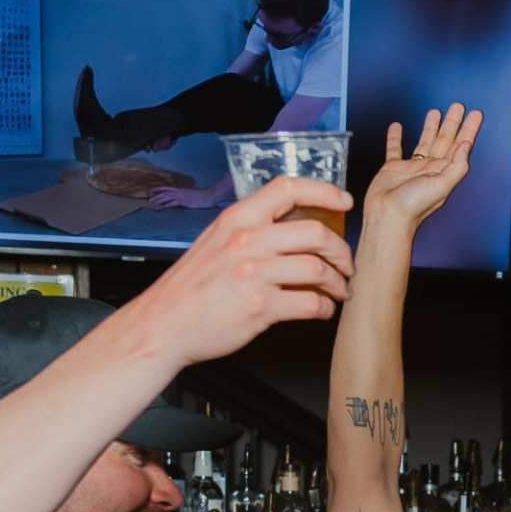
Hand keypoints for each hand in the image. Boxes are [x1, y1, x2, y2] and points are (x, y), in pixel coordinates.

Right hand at [124, 174, 350, 365]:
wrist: (164, 323)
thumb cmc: (192, 286)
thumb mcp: (216, 241)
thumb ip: (251, 229)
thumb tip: (292, 228)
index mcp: (238, 218)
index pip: (289, 188)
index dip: (325, 191)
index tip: (344, 202)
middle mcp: (247, 240)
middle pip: (316, 233)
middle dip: (341, 251)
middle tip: (346, 265)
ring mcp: (254, 273)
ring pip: (319, 270)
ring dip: (337, 283)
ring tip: (338, 291)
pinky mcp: (260, 306)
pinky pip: (311, 303)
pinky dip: (325, 308)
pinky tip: (322, 310)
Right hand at [362, 105, 483, 238]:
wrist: (387, 217)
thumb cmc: (413, 207)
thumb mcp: (442, 185)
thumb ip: (456, 166)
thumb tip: (465, 145)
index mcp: (444, 171)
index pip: (460, 145)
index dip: (468, 129)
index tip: (475, 114)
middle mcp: (430, 168)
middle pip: (445, 139)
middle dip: (452, 122)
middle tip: (458, 105)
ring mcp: (412, 168)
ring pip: (424, 141)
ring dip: (430, 126)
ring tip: (435, 111)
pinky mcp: (393, 169)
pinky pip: (395, 149)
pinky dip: (395, 137)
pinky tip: (398, 127)